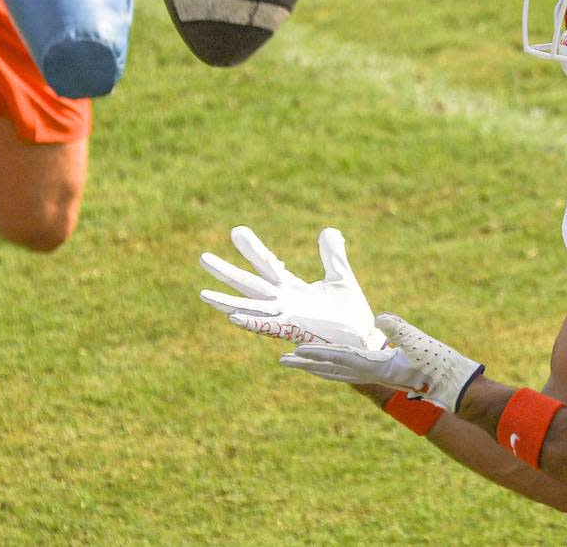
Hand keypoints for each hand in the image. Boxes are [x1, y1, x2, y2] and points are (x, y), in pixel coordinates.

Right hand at [199, 226, 386, 348]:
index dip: (253, 249)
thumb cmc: (350, 312)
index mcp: (292, 290)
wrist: (363, 338)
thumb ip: (332, 255)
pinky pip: (269, 327)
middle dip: (227, 272)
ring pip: (251, 308)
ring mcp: (287, 318)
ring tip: (203, 294)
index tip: (236, 230)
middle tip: (203, 256)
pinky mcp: (296, 331)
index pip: (268, 265)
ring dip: (227, 303)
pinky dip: (252, 322)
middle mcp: (284, 304)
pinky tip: (233, 317)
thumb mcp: (340, 276)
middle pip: (250, 284)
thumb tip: (328, 229)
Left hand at [279, 313, 483, 411]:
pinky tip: (331, 367)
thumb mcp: (421, 342)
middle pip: (332, 370)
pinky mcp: (384, 374)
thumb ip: (401, 329)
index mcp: (377, 367)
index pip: (341, 359)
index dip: (318, 354)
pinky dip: (335, 369)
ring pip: (339, 373)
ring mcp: (377, 376)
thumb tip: (380, 317)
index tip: (296, 351)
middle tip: (282, 360)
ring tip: (299, 364)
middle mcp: (372, 374)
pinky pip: (352, 373)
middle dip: (307, 365)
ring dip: (317, 368)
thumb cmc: (440, 364)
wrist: (456, 386)